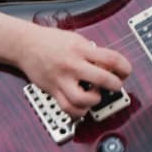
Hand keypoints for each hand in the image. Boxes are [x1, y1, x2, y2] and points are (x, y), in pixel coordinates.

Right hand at [16, 25, 132, 117]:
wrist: (25, 45)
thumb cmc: (50, 41)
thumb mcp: (75, 39)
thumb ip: (91, 51)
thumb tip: (109, 65)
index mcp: (80, 49)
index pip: (110, 59)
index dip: (124, 67)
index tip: (126, 71)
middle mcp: (72, 65)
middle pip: (102, 79)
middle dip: (115, 85)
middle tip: (116, 85)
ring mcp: (61, 79)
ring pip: (83, 100)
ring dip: (95, 100)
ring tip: (96, 95)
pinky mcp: (52, 91)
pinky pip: (68, 108)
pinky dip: (79, 112)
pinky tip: (83, 105)